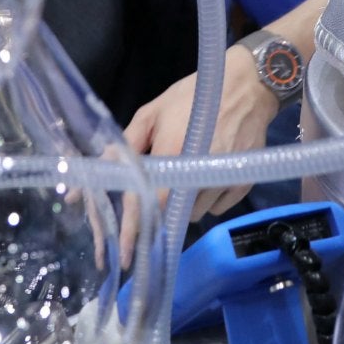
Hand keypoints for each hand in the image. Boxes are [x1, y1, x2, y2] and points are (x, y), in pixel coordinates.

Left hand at [119, 48, 279, 265]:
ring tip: (186, 174)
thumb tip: (96, 172)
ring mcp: (224, 181)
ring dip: (182, 205)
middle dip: (159, 213)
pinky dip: (206, 199)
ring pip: (193, 214)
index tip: (122, 256)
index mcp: (172, 151)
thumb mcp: (152, 112)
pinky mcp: (242, 186)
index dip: (133, 229)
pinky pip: (215, 208)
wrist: (247, 87)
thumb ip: (123, 145)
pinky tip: (206, 175)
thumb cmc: (192, 96)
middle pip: (171, 214)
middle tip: (156, 202)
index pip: (149, 202)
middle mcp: (199, 172)